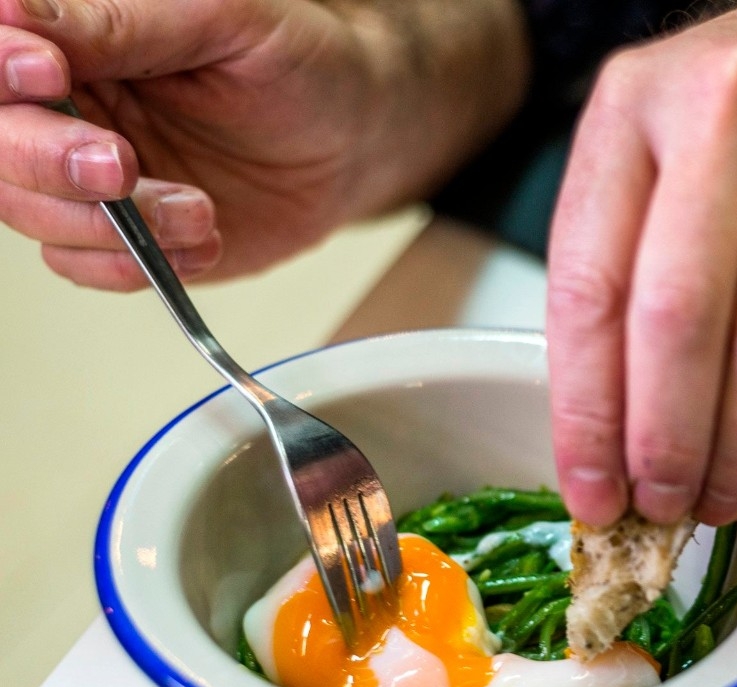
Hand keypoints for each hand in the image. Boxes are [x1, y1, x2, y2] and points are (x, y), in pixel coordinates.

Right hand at [0, 0, 527, 288]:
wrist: (357, 137)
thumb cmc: (302, 64)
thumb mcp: (225, 21)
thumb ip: (123, 23)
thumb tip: (17, 15)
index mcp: (79, 41)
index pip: (0, 60)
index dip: (4, 72)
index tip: (45, 73)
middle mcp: (70, 111)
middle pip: (2, 148)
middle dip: (49, 162)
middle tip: (120, 164)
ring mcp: (92, 181)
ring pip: (37, 216)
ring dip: (112, 226)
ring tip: (198, 210)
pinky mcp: (129, 238)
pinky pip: (90, 267)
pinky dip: (139, 266)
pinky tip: (203, 240)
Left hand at [546, 0, 736, 526]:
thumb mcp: (668, 141)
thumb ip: (631, 258)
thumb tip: (610, 423)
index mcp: (635, 105)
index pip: (590, 284)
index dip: (586, 408)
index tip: (587, 484)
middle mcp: (723, 119)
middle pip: (677, 318)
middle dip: (662, 439)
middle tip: (656, 505)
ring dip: (736, 447)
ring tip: (715, 498)